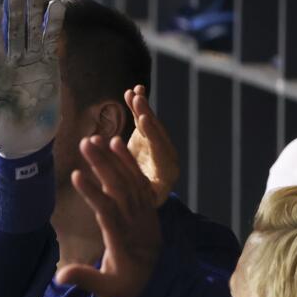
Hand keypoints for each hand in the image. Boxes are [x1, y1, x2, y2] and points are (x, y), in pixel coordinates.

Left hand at [0, 0, 64, 158]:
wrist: (26, 142)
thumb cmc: (1, 132)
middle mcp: (11, 62)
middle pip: (12, 31)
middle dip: (14, 10)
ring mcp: (30, 62)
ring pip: (31, 31)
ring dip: (34, 10)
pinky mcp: (48, 66)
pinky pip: (50, 42)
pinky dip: (53, 25)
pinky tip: (56, 7)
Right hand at [55, 136, 162, 296]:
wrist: (161, 290)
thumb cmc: (128, 289)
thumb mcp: (107, 290)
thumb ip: (85, 279)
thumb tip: (58, 277)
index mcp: (124, 242)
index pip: (108, 213)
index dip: (92, 193)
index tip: (75, 174)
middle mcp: (138, 224)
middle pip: (120, 189)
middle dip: (103, 165)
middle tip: (85, 143)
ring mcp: (146, 215)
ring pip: (132, 182)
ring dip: (116, 159)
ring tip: (100, 138)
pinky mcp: (149, 210)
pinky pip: (141, 183)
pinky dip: (130, 164)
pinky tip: (119, 146)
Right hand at [125, 85, 178, 205]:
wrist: (147, 203)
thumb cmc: (142, 206)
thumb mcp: (144, 202)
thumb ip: (139, 190)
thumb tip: (129, 180)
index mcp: (167, 172)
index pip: (160, 149)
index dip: (151, 134)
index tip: (142, 120)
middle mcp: (166, 156)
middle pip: (158, 133)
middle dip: (146, 116)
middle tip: (138, 101)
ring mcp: (157, 145)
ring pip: (151, 125)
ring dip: (141, 108)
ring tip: (133, 93)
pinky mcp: (148, 139)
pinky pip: (144, 121)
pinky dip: (139, 107)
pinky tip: (134, 91)